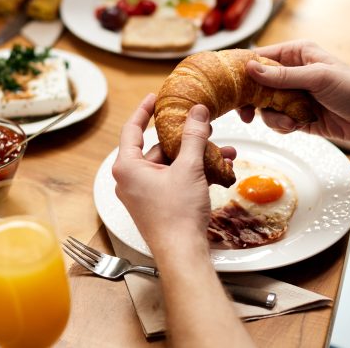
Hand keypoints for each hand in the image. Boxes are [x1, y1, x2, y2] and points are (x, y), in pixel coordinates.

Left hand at [112, 94, 235, 252]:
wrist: (182, 253)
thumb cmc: (177, 214)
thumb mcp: (188, 168)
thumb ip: (193, 136)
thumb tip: (197, 111)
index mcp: (127, 166)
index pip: (132, 128)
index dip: (144, 110)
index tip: (155, 97)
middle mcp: (130, 178)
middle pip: (157, 147)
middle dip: (185, 137)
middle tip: (202, 125)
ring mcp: (143, 193)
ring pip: (170, 165)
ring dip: (195, 157)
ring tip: (222, 150)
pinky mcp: (156, 204)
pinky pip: (174, 180)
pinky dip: (193, 173)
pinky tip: (219, 169)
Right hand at [239, 40, 349, 142]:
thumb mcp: (317, 77)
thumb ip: (282, 76)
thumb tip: (250, 69)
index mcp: (296, 54)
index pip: (259, 58)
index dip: (243, 70)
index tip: (232, 86)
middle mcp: (291, 72)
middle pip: (256, 84)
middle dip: (252, 100)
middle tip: (246, 113)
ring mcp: (293, 95)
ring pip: (264, 106)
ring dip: (273, 116)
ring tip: (291, 120)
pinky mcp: (296, 115)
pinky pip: (277, 120)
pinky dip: (282, 125)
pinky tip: (297, 125)